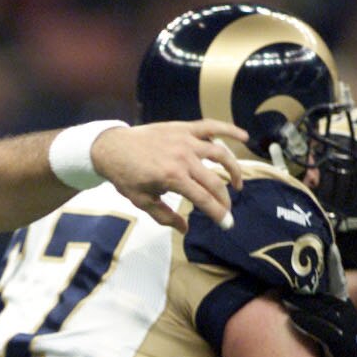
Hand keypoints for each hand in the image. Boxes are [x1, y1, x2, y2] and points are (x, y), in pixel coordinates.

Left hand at [92, 120, 247, 233]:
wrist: (112, 147)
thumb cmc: (126, 176)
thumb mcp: (142, 201)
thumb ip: (165, 216)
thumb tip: (185, 229)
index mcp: (173, 178)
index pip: (203, 199)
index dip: (218, 214)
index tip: (227, 224)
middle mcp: (183, 158)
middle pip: (214, 181)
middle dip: (224, 199)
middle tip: (227, 209)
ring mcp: (186, 141)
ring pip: (220, 154)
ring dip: (233, 169)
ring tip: (236, 184)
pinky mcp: (184, 128)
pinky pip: (211, 127)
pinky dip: (229, 130)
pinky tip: (244, 136)